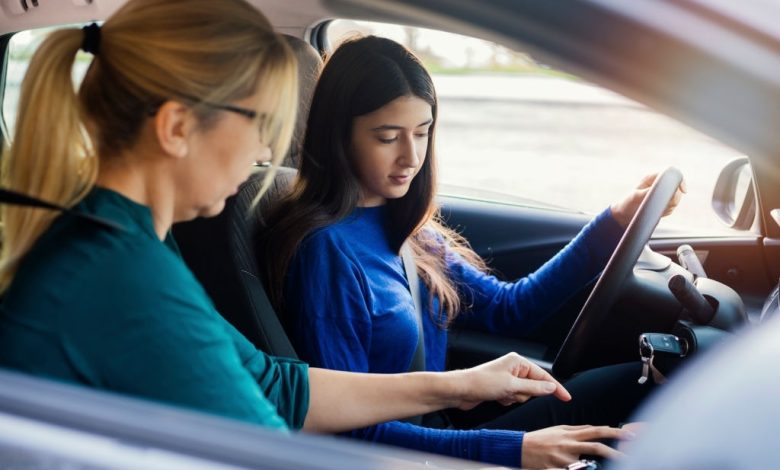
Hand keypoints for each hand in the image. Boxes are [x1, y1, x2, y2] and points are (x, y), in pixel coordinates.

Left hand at [455, 352, 570, 410]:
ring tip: (501, 394)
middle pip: (534, 387)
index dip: (556, 388)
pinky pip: (514, 398)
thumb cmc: (482, 383)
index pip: (543, 376)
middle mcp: (514, 368)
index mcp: (518, 361)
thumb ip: (534, 388)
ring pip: (524, 394)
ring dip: (515, 398)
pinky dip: (508, 400)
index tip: (567, 398)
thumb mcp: (511, 386)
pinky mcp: (502, 387)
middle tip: (511, 393)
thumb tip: (551, 388)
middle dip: (524, 394)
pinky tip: (497, 398)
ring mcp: (508, 378)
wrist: (460, 390)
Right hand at [521, 424, 635, 468]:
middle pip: (595, 447)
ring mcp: (562, 459)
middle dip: (614, 453)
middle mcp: (568, 445)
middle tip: (629, 457)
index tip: (628, 435)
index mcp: (569, 434)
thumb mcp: (558, 430)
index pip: (595, 431)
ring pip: (586, 463)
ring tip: (607, 466)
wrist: (519, 448)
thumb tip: (596, 428)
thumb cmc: (539, 439)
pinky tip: (583, 469)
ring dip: (596, 465)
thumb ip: (577, 429)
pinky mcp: (555, 469)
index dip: (613, 433)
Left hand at [610, 172, 686, 227]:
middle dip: (673, 198)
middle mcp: (659, 184)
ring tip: (656, 209)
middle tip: (662, 205)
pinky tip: (656, 212)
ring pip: (676, 199)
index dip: (680, 180)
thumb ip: (649, 192)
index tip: (683, 191)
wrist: (624, 214)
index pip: (672, 173)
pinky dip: (667, 211)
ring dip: (669, 206)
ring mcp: (662, 193)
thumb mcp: (636, 197)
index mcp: (652, 178)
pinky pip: (672, 207)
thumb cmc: (627, 203)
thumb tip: (663, 190)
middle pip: (678, 188)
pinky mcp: (664, 203)